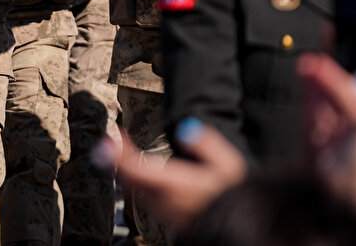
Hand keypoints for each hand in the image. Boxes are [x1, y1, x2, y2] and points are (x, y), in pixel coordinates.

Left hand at [104, 118, 246, 233]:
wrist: (243, 227)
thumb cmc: (237, 196)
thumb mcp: (229, 166)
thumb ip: (208, 144)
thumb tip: (187, 129)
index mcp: (174, 186)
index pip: (133, 169)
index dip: (118, 152)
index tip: (114, 133)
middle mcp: (164, 201)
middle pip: (127, 180)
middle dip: (115, 158)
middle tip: (111, 138)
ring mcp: (164, 211)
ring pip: (133, 190)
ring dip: (123, 168)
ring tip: (120, 147)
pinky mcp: (167, 216)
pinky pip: (142, 197)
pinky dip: (134, 179)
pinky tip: (136, 167)